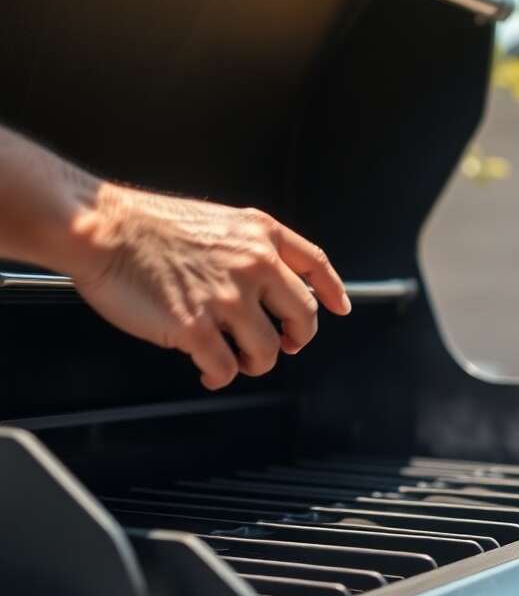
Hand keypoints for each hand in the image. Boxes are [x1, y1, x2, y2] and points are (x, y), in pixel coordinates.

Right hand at [67, 184, 350, 389]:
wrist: (100, 228)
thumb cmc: (145, 224)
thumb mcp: (218, 220)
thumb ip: (249, 248)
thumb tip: (270, 282)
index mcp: (260, 234)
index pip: (315, 264)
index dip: (332, 290)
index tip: (340, 307)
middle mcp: (254, 264)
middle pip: (303, 316)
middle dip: (298, 337)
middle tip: (285, 344)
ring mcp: (227, 298)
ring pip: (269, 351)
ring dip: (256, 362)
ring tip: (237, 360)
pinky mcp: (196, 327)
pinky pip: (226, 368)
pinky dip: (221, 376)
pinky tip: (210, 372)